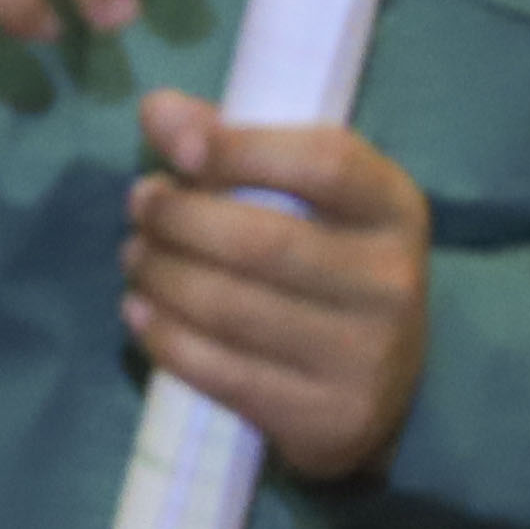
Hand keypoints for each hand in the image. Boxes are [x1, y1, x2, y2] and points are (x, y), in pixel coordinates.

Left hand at [124, 90, 433, 481]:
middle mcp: (391, 283)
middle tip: (139, 205)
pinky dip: (163, 336)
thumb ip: (235, 145)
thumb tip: (157, 110)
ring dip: (160, 274)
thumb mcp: (308, 198)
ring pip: (230, 309)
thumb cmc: (329, 264)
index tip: (178, 148)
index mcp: (394, 209)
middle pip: (261, 241)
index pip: (325, 164)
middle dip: (178, 218)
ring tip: (135, 255)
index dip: (242, 149)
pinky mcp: (327, 418)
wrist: (384, 387)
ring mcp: (363, 357)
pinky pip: (221, 372)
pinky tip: (139, 310)